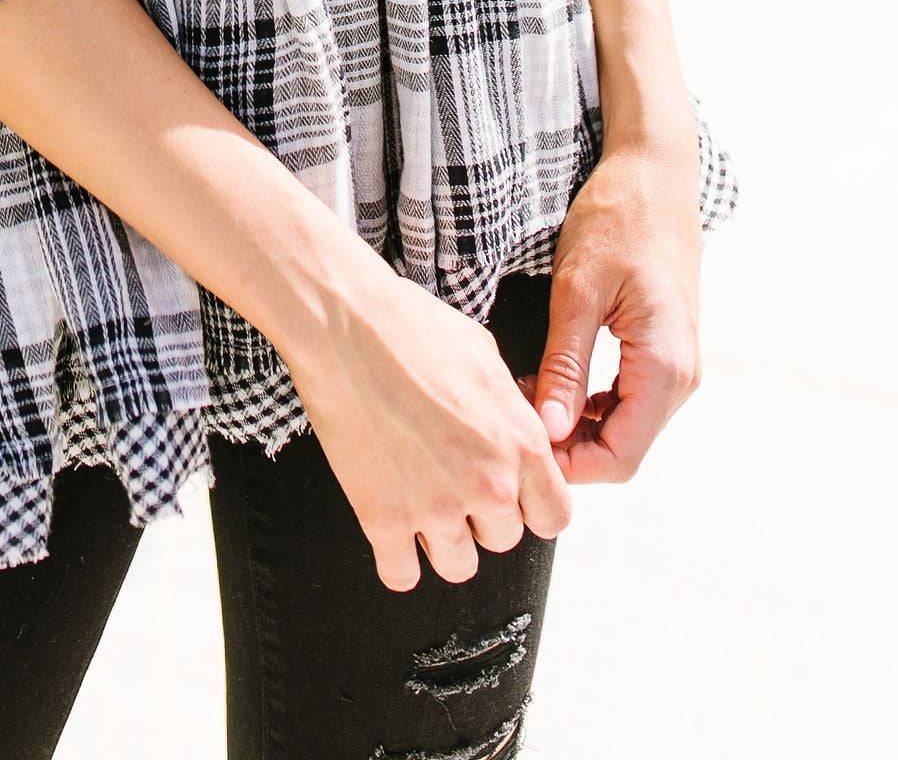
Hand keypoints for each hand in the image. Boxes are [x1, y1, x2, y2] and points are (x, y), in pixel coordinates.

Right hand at [285, 251, 571, 591]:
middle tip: (452, 481)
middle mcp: (487, 484)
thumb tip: (515, 431)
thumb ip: (511, 410)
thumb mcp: (485, 355)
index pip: (554, 515)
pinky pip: (402, 575)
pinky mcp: (384, 518)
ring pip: (459, 566)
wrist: (343, 322)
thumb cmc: (410, 325)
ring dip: (443, 540)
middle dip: (482, 516)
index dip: (532, 506)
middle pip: (504, 540)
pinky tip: (392, 530)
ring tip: (421, 502)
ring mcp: (435, 507)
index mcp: (520, 442)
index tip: (512, 495)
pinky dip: (398, 560)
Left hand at [531, 138, 701, 482]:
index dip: (569, 466)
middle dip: (567, 445)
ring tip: (525, 392)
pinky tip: (550, 378)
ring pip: (626, 426)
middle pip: (624, 448)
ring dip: (576, 423)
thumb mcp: (578, 290)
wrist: (654, 176)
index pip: (621, 457)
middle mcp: (681, 377)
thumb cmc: (616, 220)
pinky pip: (630, 398)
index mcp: (664, 367)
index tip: (520, 444)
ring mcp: (677, 365)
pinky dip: (590, 401)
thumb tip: (548, 429)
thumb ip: (565, 365)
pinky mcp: (666, 350)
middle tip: (513, 414)